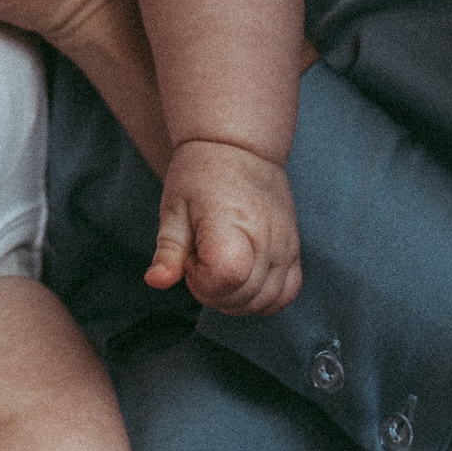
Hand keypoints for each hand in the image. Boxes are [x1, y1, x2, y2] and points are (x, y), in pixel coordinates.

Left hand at [147, 139, 301, 313]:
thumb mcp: (174, 208)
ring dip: (235, 299)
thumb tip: (156, 282)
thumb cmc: (202, 174)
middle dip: (212, 292)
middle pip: (242, 297)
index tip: (191, 258)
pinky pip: (287, 294)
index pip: (223, 278)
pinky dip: (263, 299)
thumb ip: (167, 251)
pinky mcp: (295, 251)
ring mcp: (285, 247)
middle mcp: (266, 239)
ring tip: (219, 267)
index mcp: (231, 224)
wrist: (241, 148)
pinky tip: (242, 280)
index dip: (200, 280)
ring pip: (265, 302)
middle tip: (201, 259)